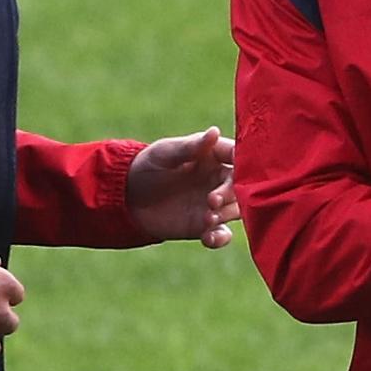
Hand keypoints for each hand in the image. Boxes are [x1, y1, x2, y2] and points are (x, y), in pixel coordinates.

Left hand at [126, 125, 238, 246]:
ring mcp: (214, 203)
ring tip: (207, 219)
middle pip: (240, 186)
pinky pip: (222, 234)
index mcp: (213, 156)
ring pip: (235, 210)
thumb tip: (214, 132)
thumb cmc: (148, 166)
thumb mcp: (165, 153)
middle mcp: (219, 179)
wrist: (127, 197)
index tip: (239, 171)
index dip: (243, 163)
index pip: (238, 156)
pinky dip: (220, 238)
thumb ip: (190, 147)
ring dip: (225, 215)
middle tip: (212, 200)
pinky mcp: (205, 225)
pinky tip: (208, 239)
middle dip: (230, 194)